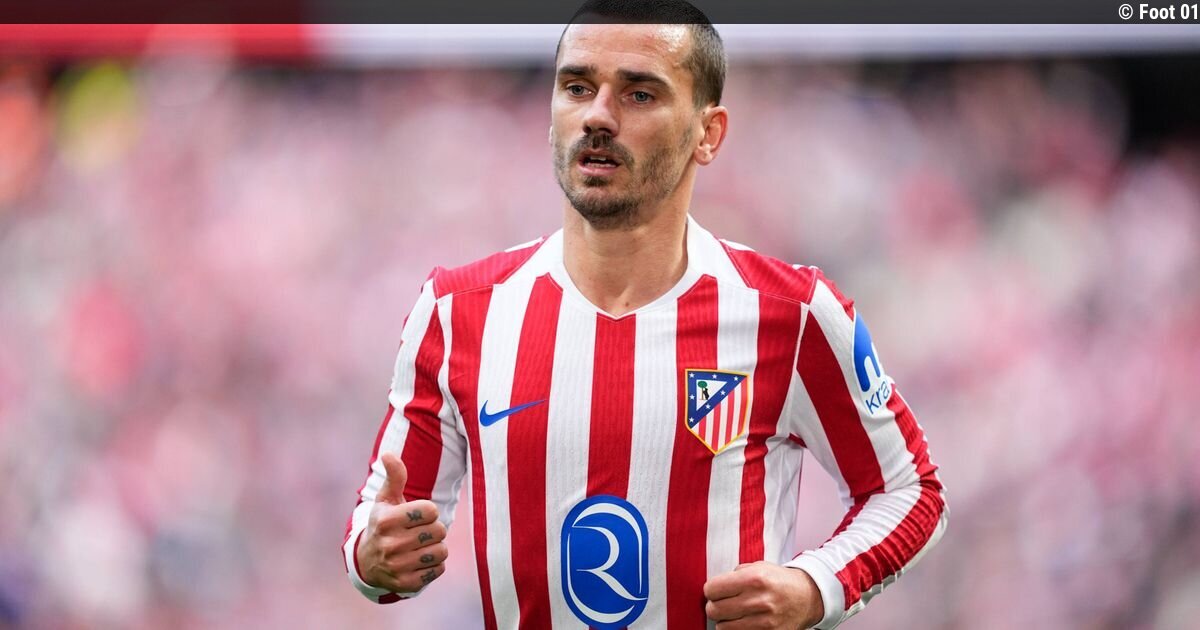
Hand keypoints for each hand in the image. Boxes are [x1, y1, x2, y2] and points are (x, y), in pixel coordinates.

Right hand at [355, 452, 448, 591]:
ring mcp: (398, 566)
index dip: (428, 511)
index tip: (417, 515)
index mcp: (386, 521)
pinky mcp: (406, 584)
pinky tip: (419, 561)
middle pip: (439, 530)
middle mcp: (390, 545)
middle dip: (434, 529)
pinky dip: (434, 565)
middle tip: (419, 531)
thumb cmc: (383, 524)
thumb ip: (394, 476)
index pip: (431, 510)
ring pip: (441, 551)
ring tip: (420, 546)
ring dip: (435, 547)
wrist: (367, 562)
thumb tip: (389, 454)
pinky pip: (439, 570)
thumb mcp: (386, 500)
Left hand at [703, 561, 823, 628]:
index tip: (715, 591)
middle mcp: (759, 600)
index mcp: (754, 578)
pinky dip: (737, 629)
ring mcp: (765, 621)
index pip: (712, 589)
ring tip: (734, 613)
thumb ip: (735, 574)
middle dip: (714, 606)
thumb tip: (714, 588)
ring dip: (725, 620)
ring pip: (723, 627)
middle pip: (714, 610)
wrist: (807, 597)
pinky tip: (744, 622)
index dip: (711, 590)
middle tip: (722, 603)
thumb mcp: (759, 567)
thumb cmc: (779, 581)